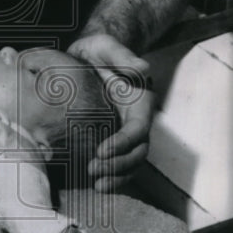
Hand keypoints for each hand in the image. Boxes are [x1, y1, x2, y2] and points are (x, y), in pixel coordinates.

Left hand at [67, 33, 154, 191]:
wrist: (90, 56)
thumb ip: (123, 56)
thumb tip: (142, 68)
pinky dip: (111, 176)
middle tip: (93, 170)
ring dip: (117, 176)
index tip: (101, 151)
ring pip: (131, 162)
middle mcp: (135, 120)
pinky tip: (95, 185)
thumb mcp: (108, 47)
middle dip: (118, 165)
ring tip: (96, 185)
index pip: (137, 128)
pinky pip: (118, 162)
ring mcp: (124, 131)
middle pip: (138, 151)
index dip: (123, 143)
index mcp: (139, 102)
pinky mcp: (110, 137)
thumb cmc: (100, 50)